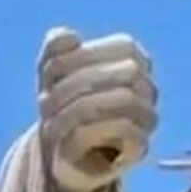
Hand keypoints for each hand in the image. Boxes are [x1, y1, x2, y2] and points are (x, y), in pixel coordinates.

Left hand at [37, 28, 157, 191]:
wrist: (61, 155)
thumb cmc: (61, 105)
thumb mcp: (51, 73)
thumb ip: (56, 48)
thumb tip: (69, 37)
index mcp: (133, 59)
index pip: (124, 46)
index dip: (82, 56)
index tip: (48, 74)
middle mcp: (148, 86)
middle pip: (125, 72)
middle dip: (74, 86)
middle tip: (42, 103)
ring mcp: (149, 116)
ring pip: (125, 100)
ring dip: (77, 110)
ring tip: (49, 123)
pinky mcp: (141, 146)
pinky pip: (122, 130)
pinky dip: (87, 134)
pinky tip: (65, 140)